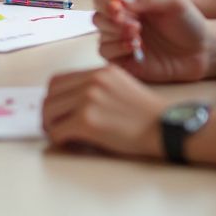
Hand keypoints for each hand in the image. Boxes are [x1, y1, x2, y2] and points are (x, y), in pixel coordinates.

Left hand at [42, 65, 164, 158]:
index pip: (59, 80)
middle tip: (51, 124)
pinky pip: (59, 130)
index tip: (55, 109)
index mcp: (99, 71)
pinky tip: (67, 143)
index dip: (53, 97)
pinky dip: (58, 138)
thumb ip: (97, 89)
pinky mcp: (87, 121)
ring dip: (50, 124)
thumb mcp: (121, 88)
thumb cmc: (148, 115)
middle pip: (51, 93)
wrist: (166, 128)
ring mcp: (88, 99)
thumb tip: (71, 104)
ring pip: (50, 110)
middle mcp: (91, 81)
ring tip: (59, 134)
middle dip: (48, 111)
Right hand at [94, 0, 209, 82]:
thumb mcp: (174, 1)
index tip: (116, 3)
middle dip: (111, 15)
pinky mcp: (122, 57)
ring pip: (100, 30)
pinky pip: (105, 51)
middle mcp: (121, 16)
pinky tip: (135, 47)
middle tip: (133, 22)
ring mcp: (120, 37)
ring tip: (138, 34)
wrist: (202, 51)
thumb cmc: (188, 22)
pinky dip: (116, 47)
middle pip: (98, 10)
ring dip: (116, 30)